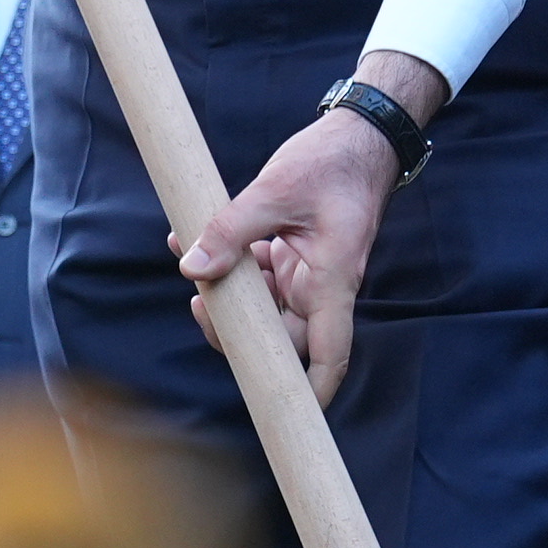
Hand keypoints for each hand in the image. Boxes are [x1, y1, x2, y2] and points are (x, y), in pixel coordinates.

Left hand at [176, 63, 440, 401]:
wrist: (356, 134)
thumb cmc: (330, 161)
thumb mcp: (274, 190)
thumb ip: (231, 232)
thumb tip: (191, 267)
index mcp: (332, 280)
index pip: (329, 355)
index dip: (311, 391)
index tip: (285, 413)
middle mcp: (322, 286)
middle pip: (284, 340)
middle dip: (240, 333)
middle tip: (202, 303)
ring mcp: (307, 274)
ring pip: (266, 312)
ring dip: (230, 297)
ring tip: (197, 265)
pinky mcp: (294, 257)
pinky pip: (259, 279)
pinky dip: (232, 266)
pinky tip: (202, 240)